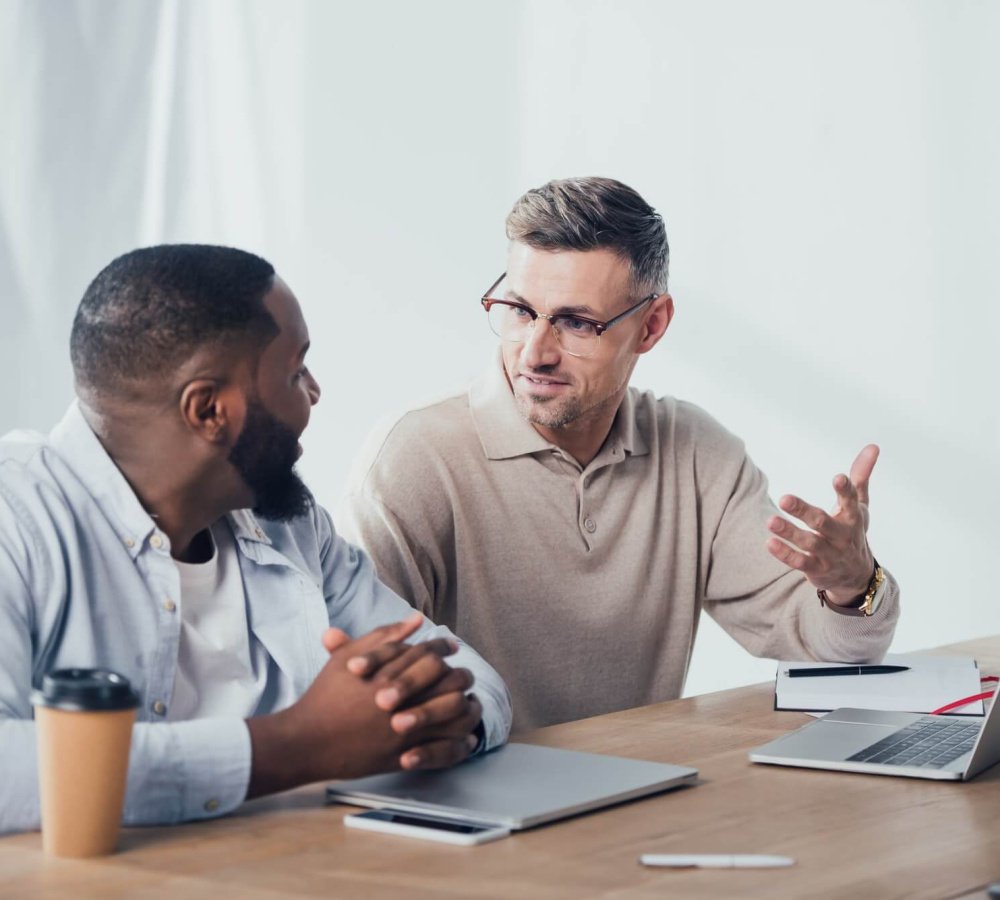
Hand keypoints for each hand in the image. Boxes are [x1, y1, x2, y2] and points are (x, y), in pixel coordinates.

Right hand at [245, 616, 475, 797]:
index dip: (443, 648)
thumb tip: (417, 619)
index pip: (429, 654)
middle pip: (446, 682)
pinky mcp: (401, 756)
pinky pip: (442, 749)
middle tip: (462, 674)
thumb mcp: (350, 657)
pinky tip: (464, 734)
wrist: (307, 740)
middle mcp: (399, 701)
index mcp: (388, 673)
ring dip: (463, 706)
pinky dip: (457, 740)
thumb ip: (385, 636)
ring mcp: (402, 731)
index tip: (451, 647)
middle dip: (458, 675)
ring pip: (450, 715)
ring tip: (466, 700)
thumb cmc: (326, 695)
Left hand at [765, 444, 878, 604]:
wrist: (856, 577)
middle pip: (822, 522)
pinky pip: (800, 562)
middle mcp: (842, 536)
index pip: (851, 501)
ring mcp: (829, 554)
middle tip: (784, 499)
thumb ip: (861, 476)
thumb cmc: (853, 531)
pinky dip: (785, 554)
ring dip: (789, 532)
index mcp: (853, 518)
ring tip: (770, 521)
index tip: (838, 478)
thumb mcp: (860, 505)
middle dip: (804, 511)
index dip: (845, 490)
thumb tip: (872, 446)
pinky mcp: (816, 569)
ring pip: (809, 543)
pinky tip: (770, 542)